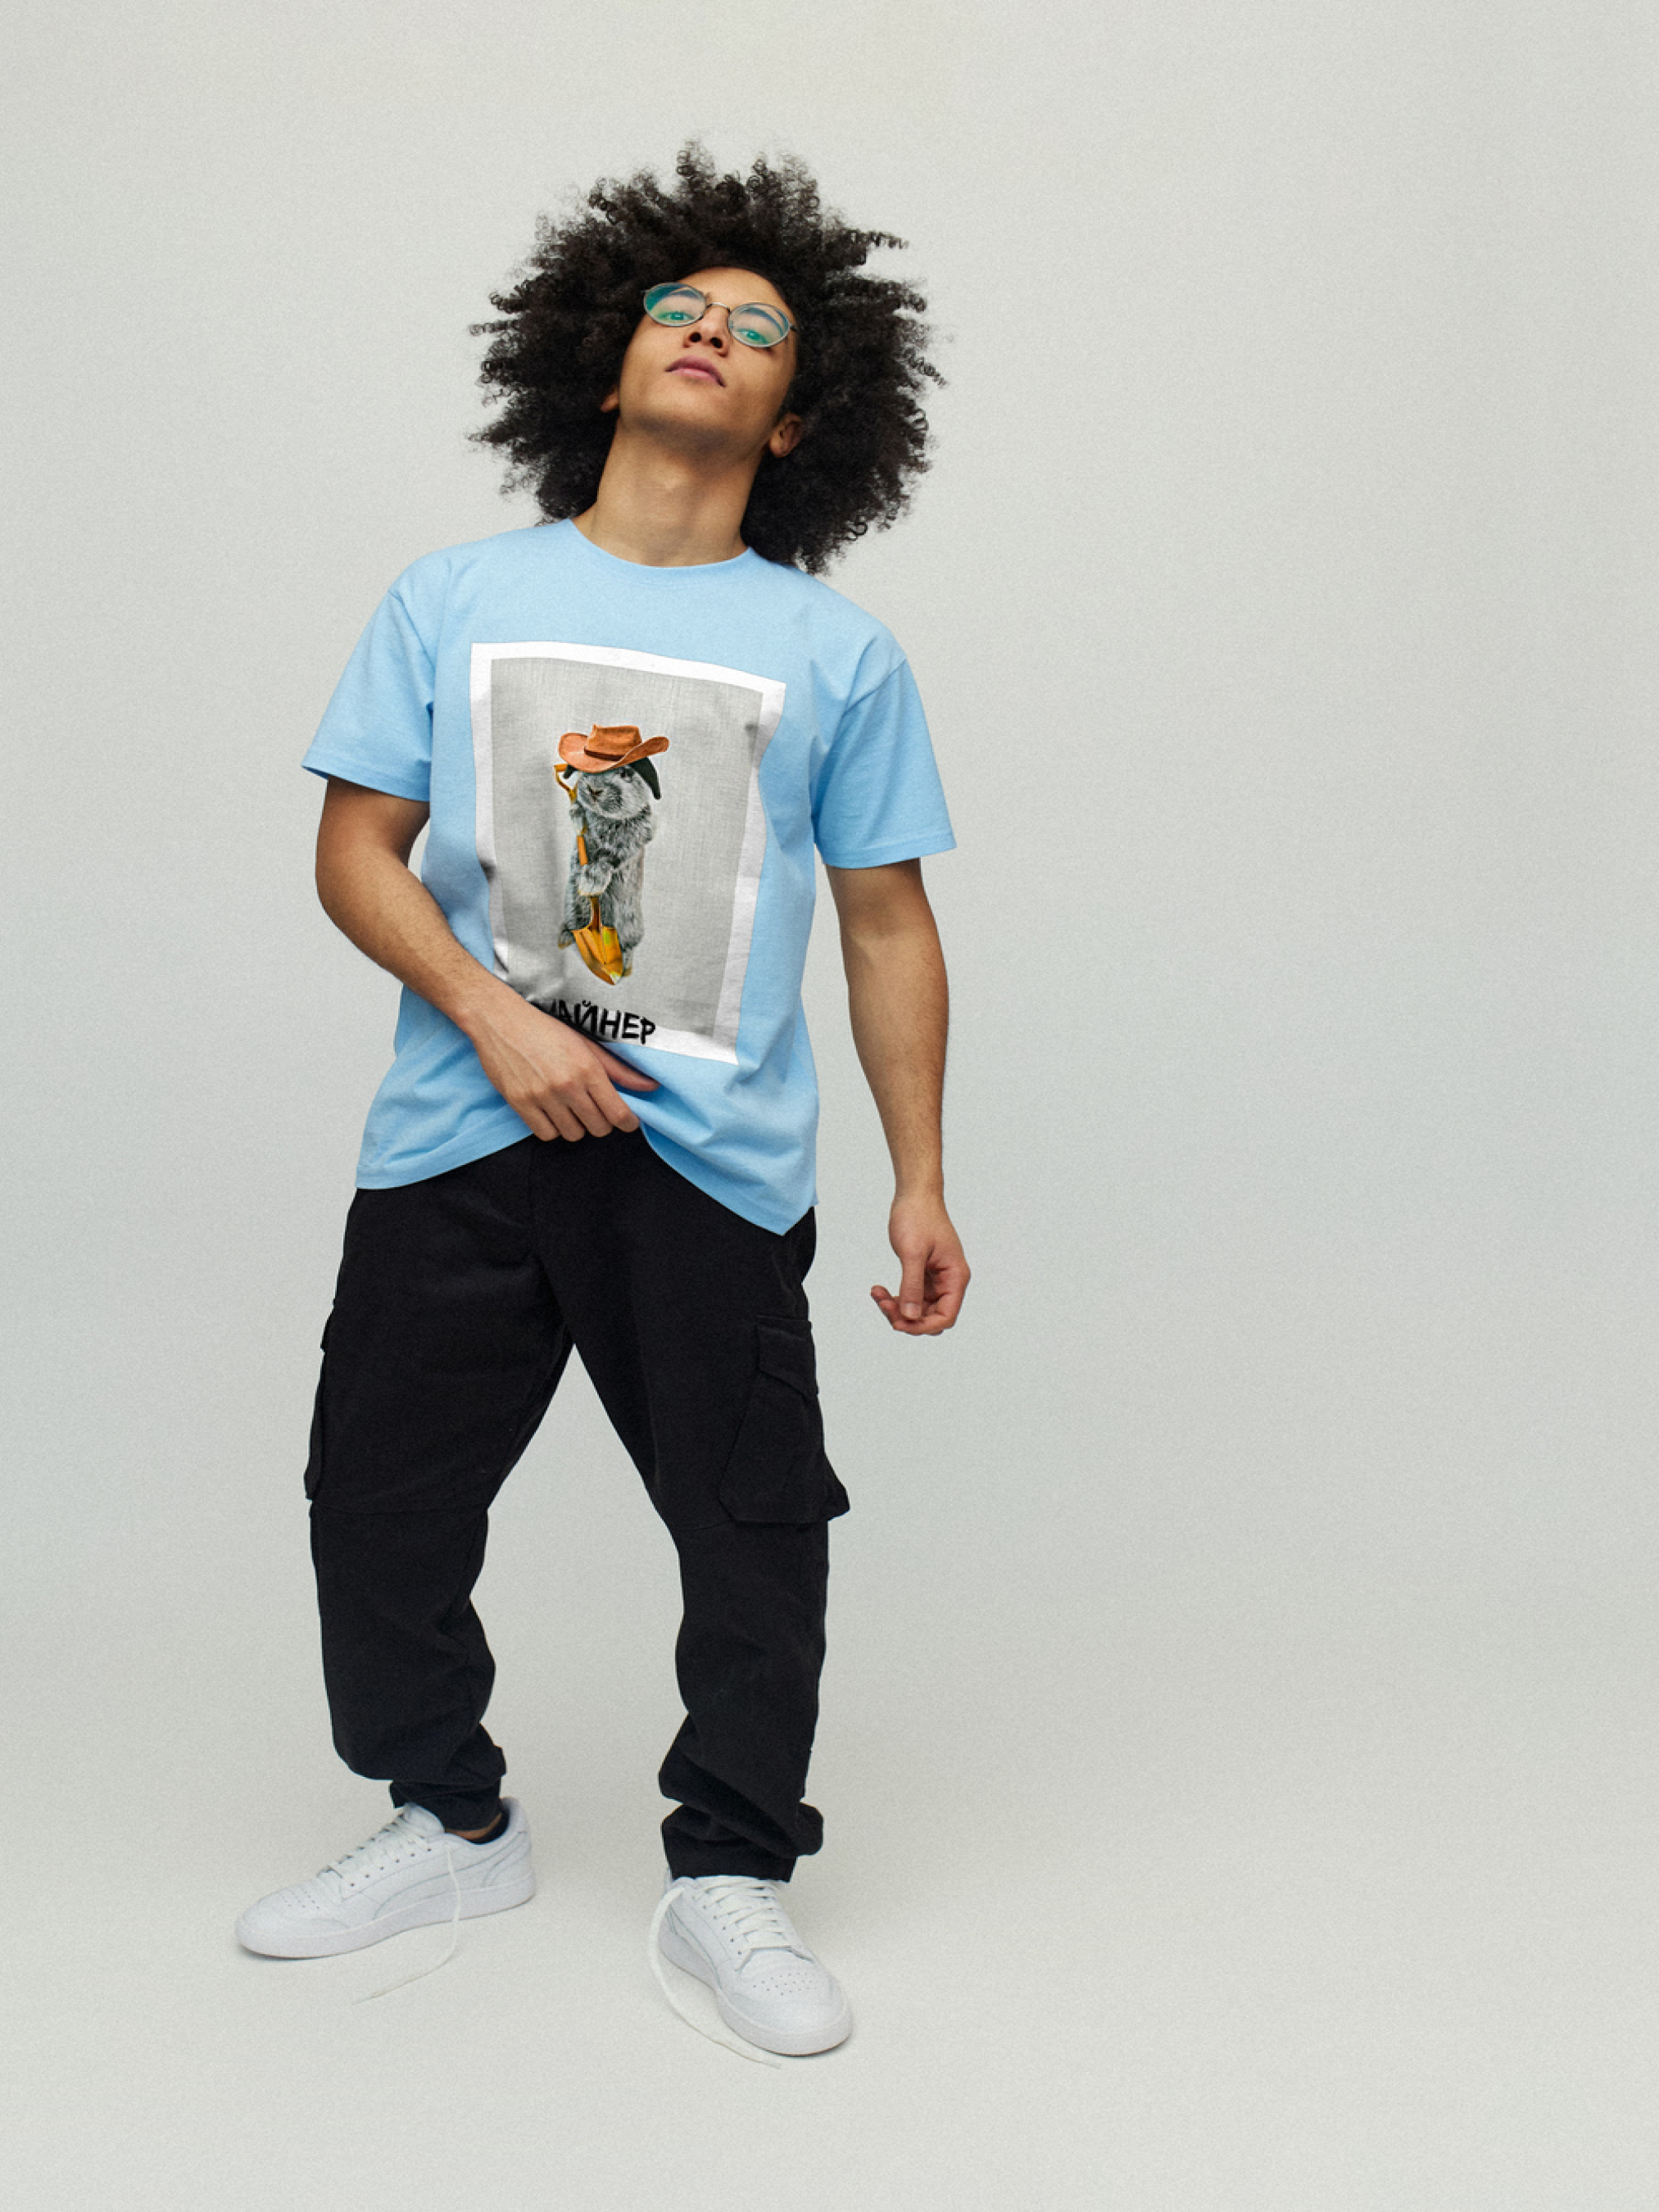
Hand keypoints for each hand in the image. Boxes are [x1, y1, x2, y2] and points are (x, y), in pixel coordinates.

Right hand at [465, 985, 656, 1140]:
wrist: (501, 1020)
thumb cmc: (546, 1029)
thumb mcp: (586, 1044)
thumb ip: (619, 1069)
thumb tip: (651, 1086)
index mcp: (587, 1069)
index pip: (618, 1113)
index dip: (628, 1123)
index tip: (628, 1122)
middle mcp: (567, 1085)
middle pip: (598, 1128)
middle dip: (602, 1122)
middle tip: (595, 1109)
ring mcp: (542, 1096)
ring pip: (573, 1134)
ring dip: (577, 1126)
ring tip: (571, 1108)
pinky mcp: (520, 1103)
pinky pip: (546, 1134)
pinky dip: (553, 1128)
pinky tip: (552, 1112)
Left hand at [871, 1194, 969, 1335]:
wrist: (914, 1195)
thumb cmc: (918, 1217)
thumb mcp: (912, 1253)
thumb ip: (912, 1286)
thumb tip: (909, 1316)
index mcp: (955, 1276)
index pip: (946, 1316)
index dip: (923, 1326)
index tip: (899, 1323)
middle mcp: (949, 1281)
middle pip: (931, 1316)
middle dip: (906, 1317)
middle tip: (883, 1305)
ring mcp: (936, 1279)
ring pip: (918, 1308)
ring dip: (897, 1307)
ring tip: (877, 1294)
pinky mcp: (923, 1274)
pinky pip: (911, 1296)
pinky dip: (895, 1296)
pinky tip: (878, 1289)